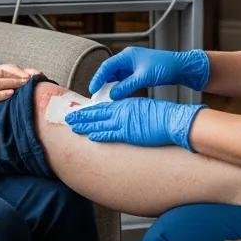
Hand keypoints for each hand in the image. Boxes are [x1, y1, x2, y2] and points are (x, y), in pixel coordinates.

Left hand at [66, 97, 203, 149]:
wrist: (172, 119)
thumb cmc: (162, 115)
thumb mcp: (142, 107)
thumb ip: (130, 111)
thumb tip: (123, 115)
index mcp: (125, 103)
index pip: (103, 106)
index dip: (89, 109)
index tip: (80, 111)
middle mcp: (122, 111)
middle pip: (97, 113)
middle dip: (81, 116)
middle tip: (68, 118)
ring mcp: (124, 122)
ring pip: (99, 123)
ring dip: (85, 125)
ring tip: (73, 126)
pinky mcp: (128, 132)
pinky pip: (110, 134)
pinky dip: (99, 134)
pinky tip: (90, 136)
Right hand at [88, 46, 209, 98]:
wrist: (180, 66)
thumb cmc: (164, 67)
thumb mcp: (143, 78)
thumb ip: (127, 87)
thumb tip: (112, 96)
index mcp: (127, 55)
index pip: (107, 66)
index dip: (98, 78)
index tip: (92, 90)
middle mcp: (128, 58)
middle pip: (110, 71)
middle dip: (103, 83)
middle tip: (97, 96)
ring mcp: (133, 65)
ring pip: (117, 76)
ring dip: (111, 86)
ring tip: (106, 98)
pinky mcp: (138, 71)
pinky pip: (124, 79)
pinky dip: (120, 87)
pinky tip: (119, 96)